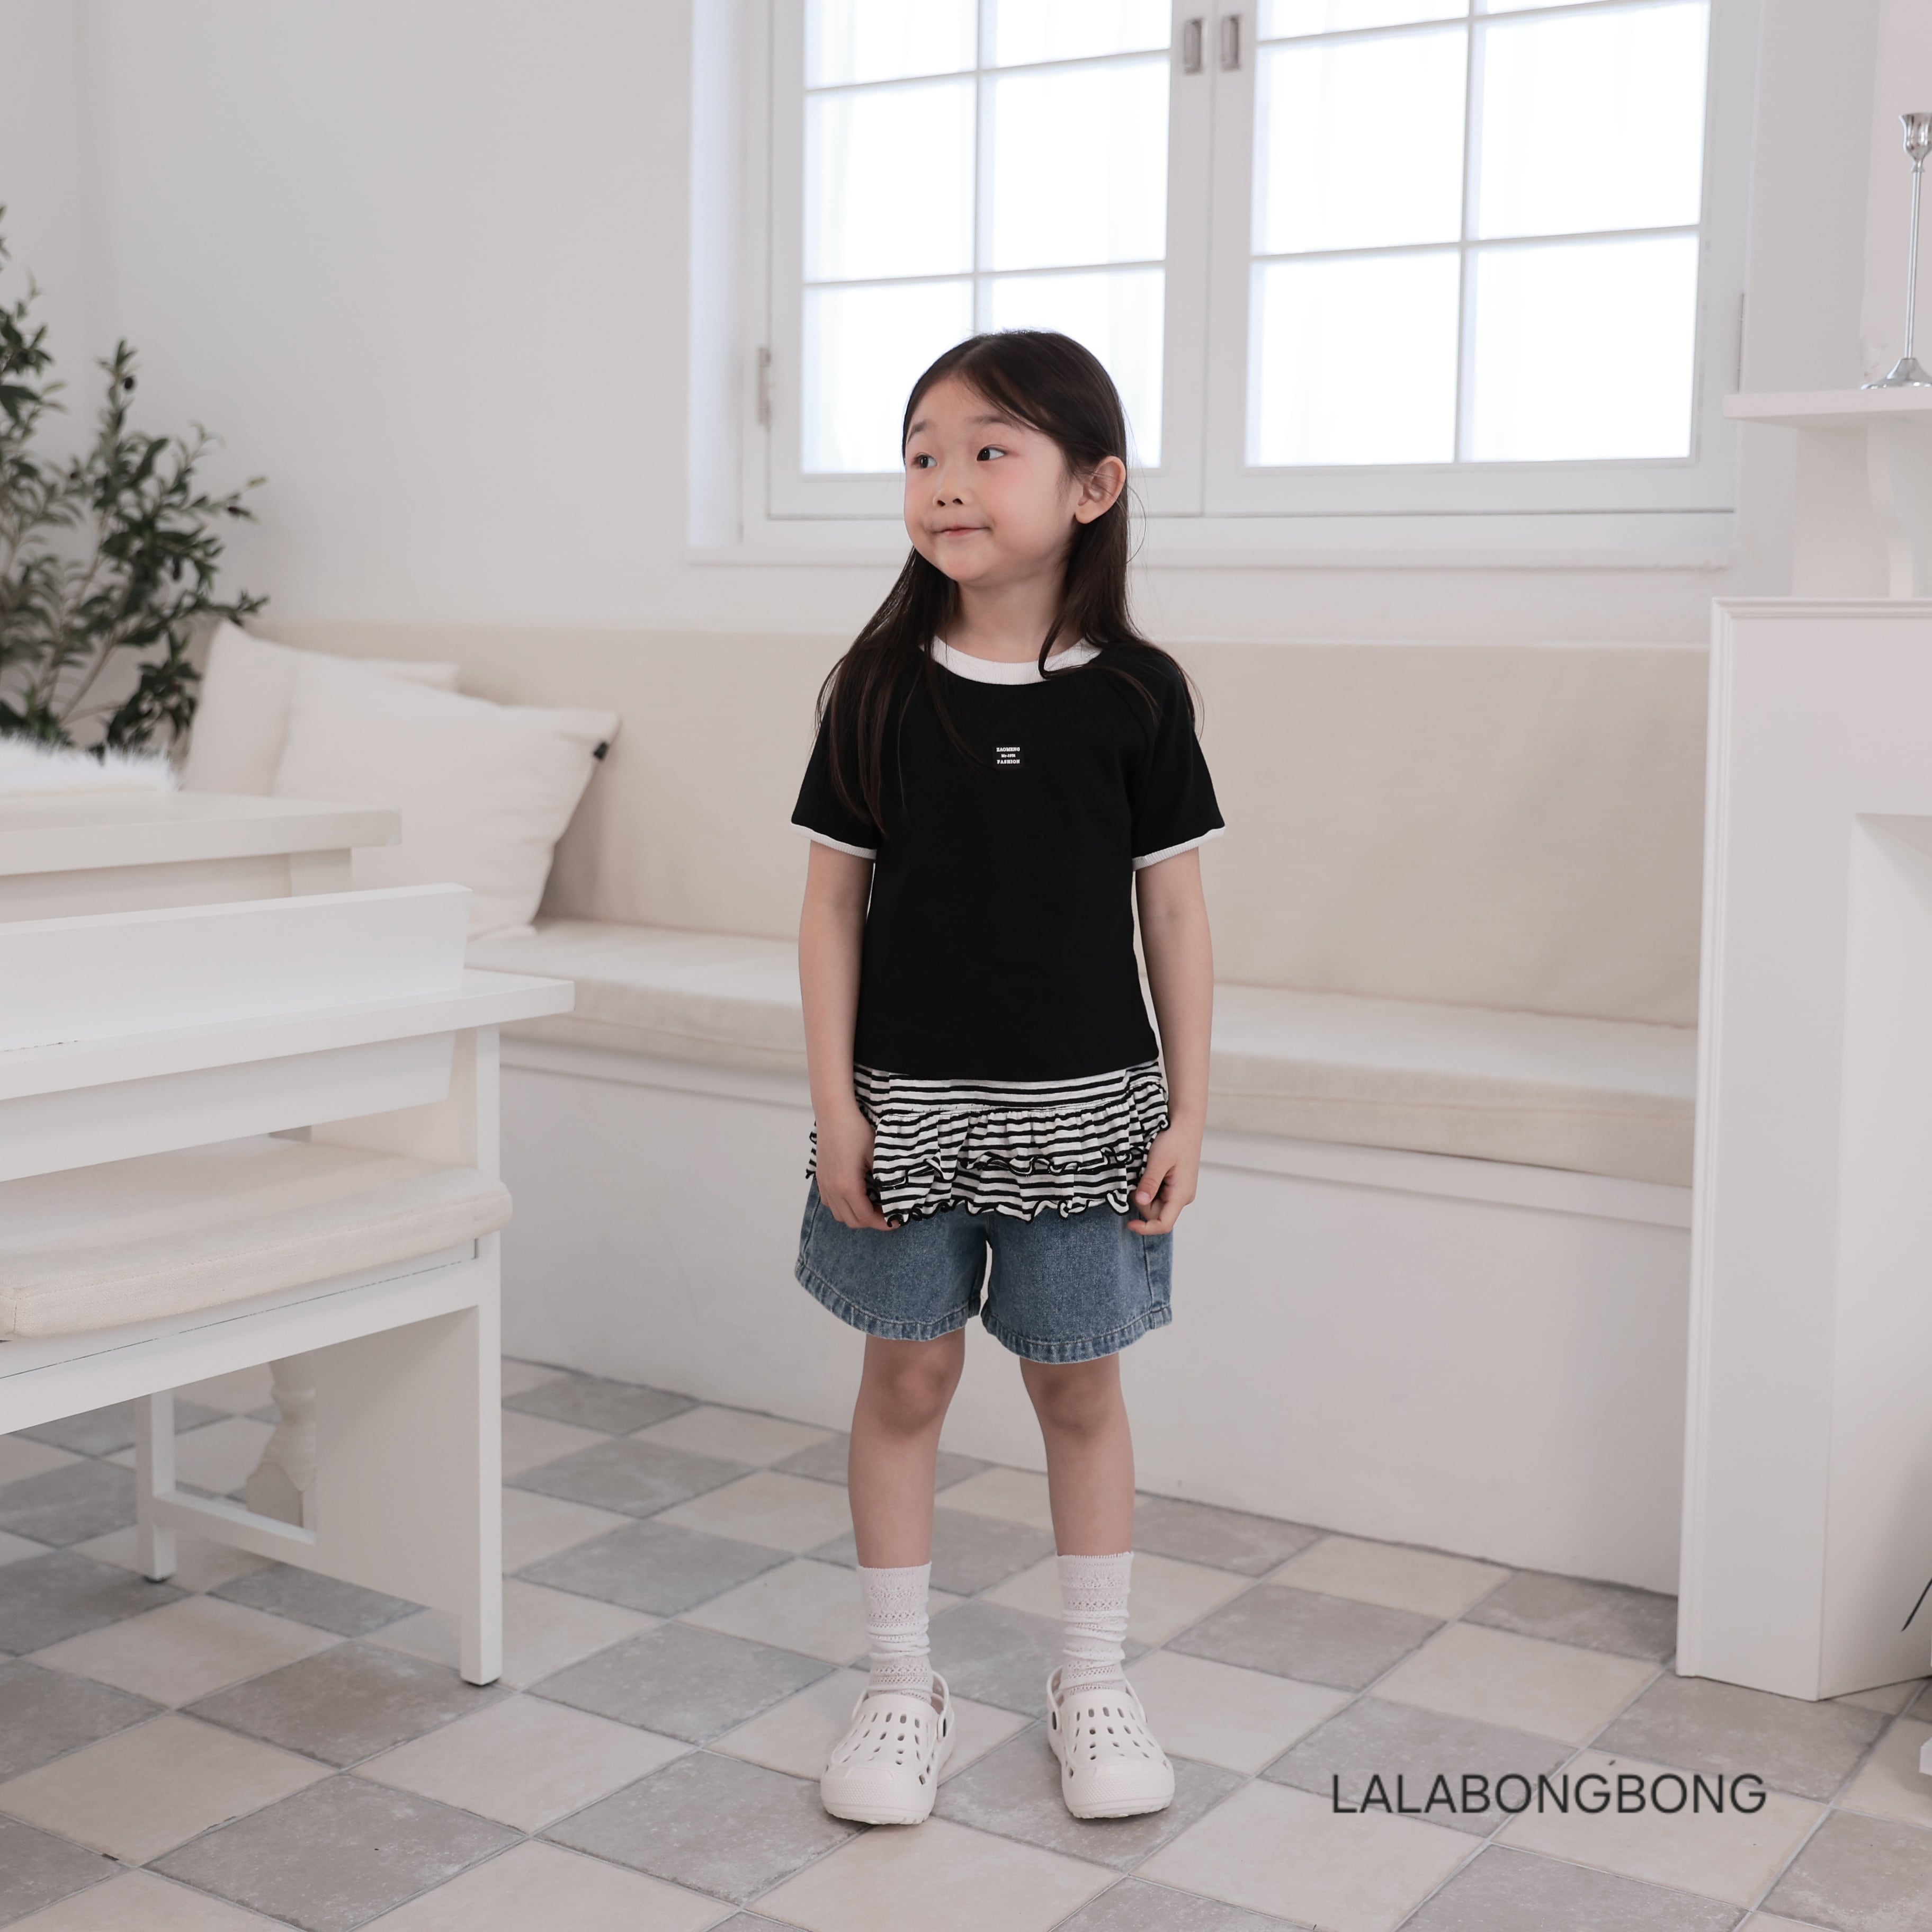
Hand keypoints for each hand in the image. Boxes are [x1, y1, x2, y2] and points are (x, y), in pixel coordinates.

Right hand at [816, 1106, 895, 1230]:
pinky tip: (856, 1194)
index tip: (897, 1221)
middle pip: (852, 1221)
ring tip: (873, 1205)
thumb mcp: (876, 1156)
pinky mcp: (820, 1178)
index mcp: (847, 1186)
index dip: (883, 1224)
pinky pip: (831, 1203)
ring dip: (857, 1215)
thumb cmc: (856, 1131)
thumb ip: (884, 1180)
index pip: (866, 1218)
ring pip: (839, 1215)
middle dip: (872, 1221)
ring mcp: (824, 1185)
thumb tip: (895, 1197)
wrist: (833, 1114)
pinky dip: (844, 1206)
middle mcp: (832, 1190)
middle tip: (888, 1213)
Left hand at [1126, 1122, 1199, 1234]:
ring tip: (1146, 1171)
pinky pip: (1158, 1194)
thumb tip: (1141, 1202)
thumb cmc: (1175, 1139)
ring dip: (1145, 1192)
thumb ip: (1150, 1182)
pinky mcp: (1175, 1185)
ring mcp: (1180, 1191)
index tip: (1129, 1224)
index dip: (1146, 1228)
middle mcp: (1183, 1197)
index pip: (1164, 1224)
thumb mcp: (1158, 1160)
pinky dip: (1149, 1186)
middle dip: (1142, 1200)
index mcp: (1181, 1194)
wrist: (1185, 1124)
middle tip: (1139, 1177)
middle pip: (1155, 1213)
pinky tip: (1150, 1171)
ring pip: (1155, 1204)